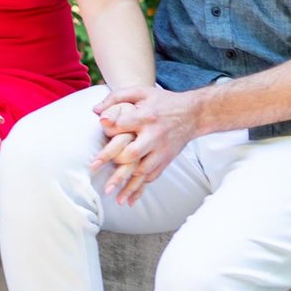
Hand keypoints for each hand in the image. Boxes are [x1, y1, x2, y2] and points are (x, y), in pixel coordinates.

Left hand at [92, 83, 199, 203]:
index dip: (108, 127)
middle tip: (96, 172)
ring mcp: (161, 150)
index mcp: (146, 117)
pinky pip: (152, 176)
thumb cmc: (163, 101)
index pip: (123, 124)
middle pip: (133, 153)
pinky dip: (141, 188)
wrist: (194, 113)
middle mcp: (154, 135)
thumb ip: (117, 97)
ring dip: (128, 185)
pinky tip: (129, 199)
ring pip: (143, 171)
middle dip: (115, 164)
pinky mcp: (166, 159)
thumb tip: (95, 111)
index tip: (98, 132)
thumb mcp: (142, 92)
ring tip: (114, 197)